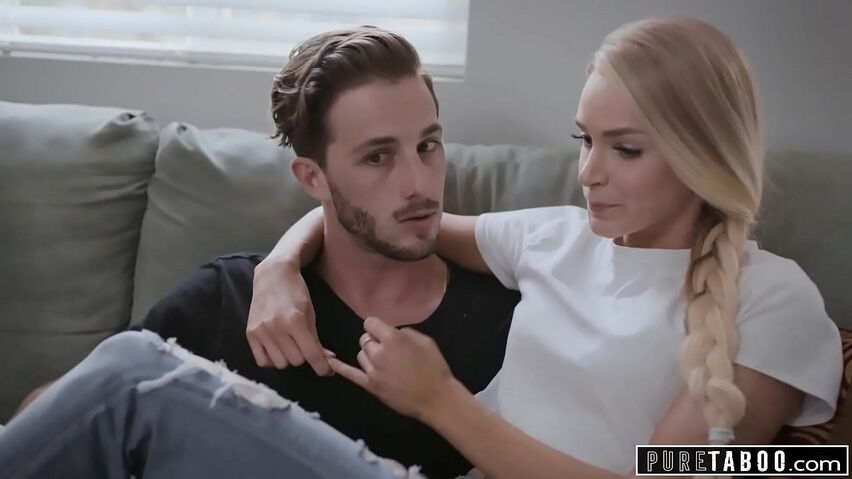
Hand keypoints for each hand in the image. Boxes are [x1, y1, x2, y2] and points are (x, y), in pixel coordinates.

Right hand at [246, 258, 331, 374]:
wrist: (272, 276)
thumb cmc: (296, 292)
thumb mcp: (311, 313)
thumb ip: (316, 339)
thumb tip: (327, 362)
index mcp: (295, 321)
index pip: (311, 354)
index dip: (322, 367)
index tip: (327, 371)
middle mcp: (276, 328)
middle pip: (296, 361)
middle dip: (304, 355)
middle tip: (303, 343)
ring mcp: (261, 331)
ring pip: (281, 364)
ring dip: (288, 358)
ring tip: (288, 343)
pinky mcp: (250, 334)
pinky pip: (263, 362)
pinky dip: (272, 359)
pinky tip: (276, 348)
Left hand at [329, 316, 458, 419]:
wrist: (436, 398)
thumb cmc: (434, 367)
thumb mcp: (425, 341)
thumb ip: (405, 332)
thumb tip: (392, 332)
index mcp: (392, 338)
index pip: (371, 323)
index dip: (377, 326)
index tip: (384, 332)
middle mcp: (378, 352)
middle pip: (365, 339)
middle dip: (374, 341)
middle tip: (389, 349)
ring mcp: (372, 370)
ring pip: (360, 354)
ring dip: (369, 354)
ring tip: (384, 362)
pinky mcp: (370, 386)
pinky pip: (351, 374)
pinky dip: (339, 367)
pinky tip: (329, 361)